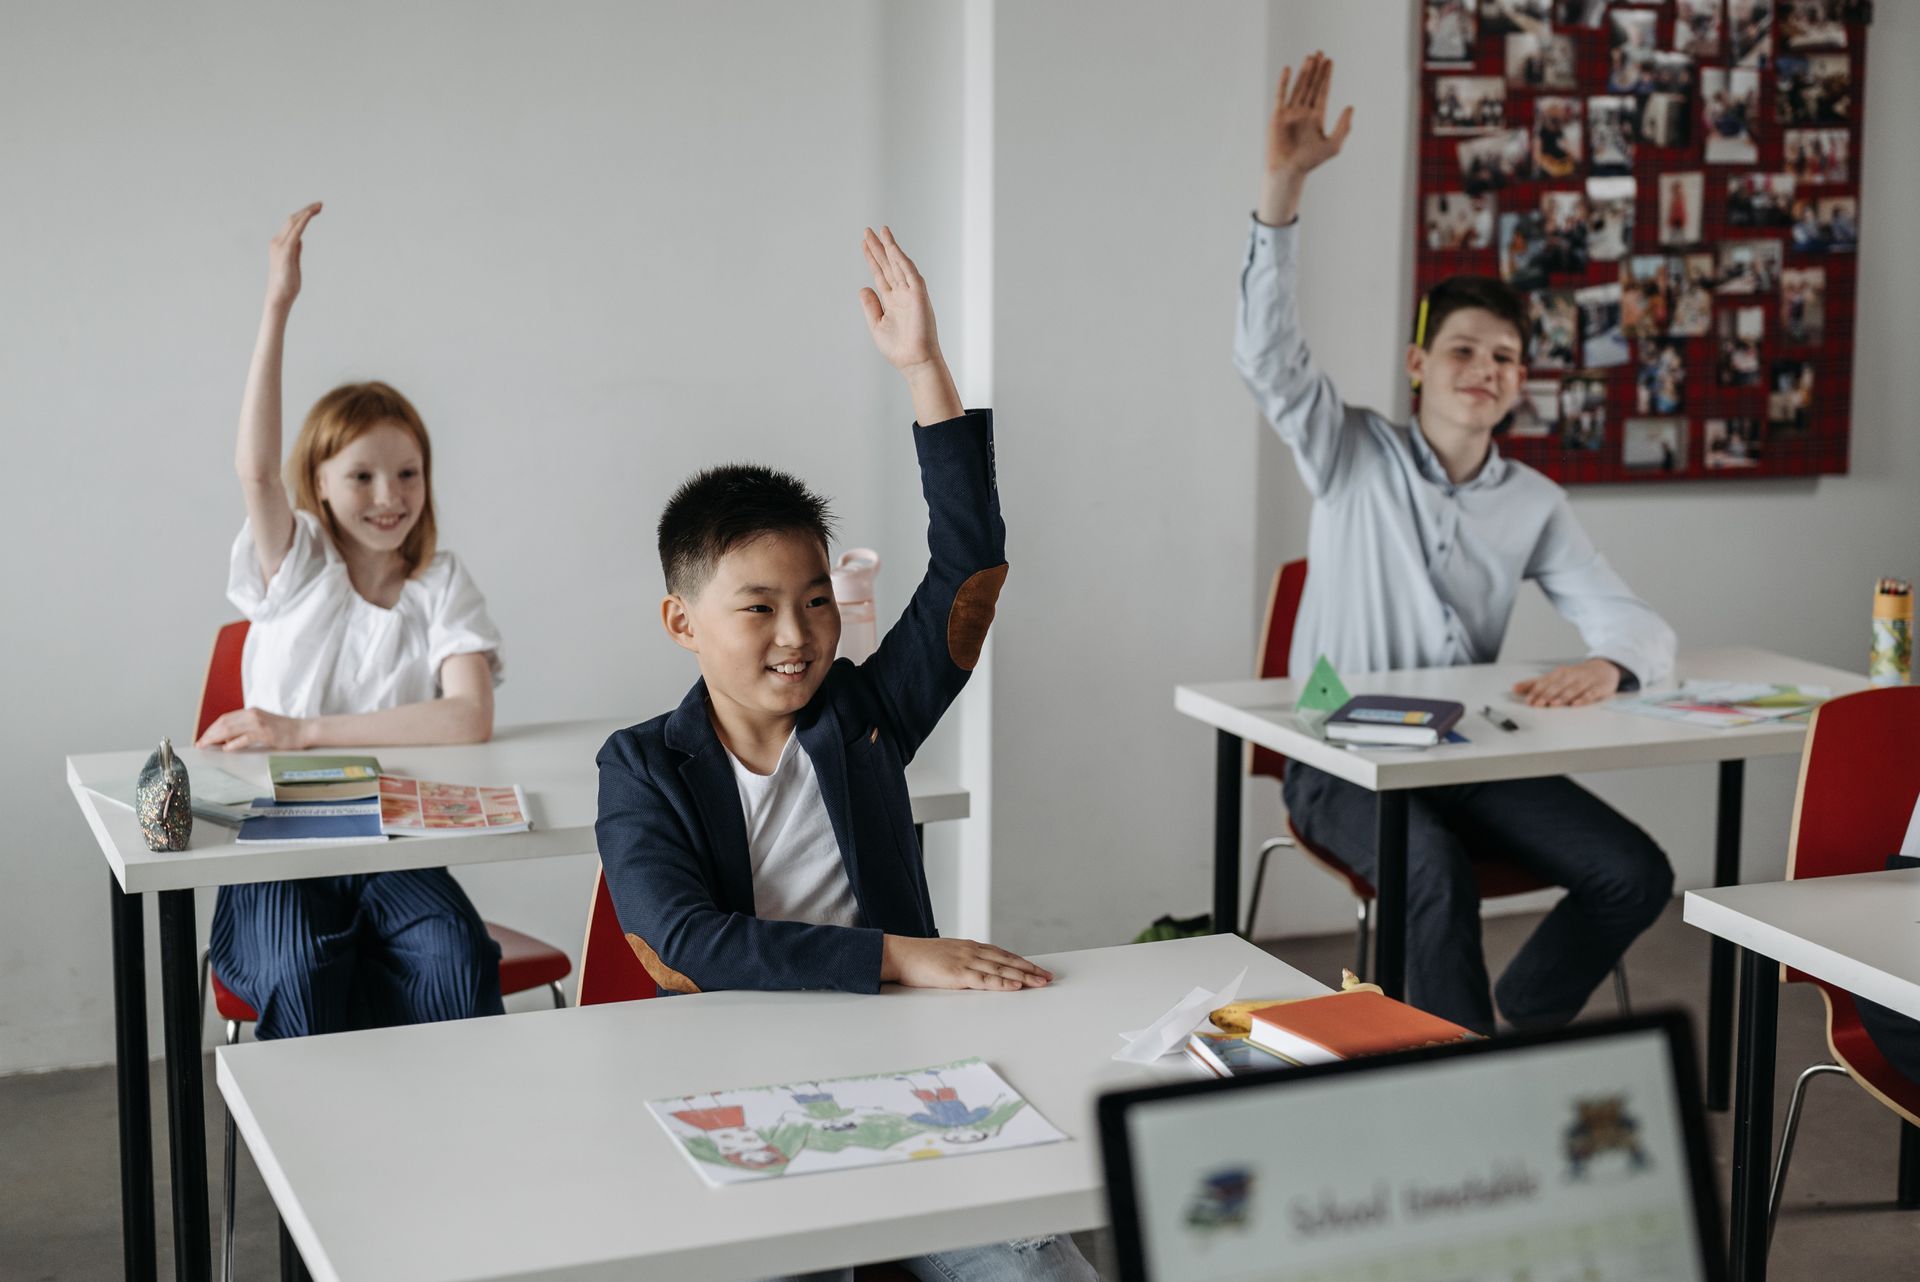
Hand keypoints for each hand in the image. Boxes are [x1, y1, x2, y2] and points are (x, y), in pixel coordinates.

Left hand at [196, 706, 310, 750]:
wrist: (304, 730)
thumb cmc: (285, 730)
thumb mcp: (263, 725)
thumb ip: (246, 729)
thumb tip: (227, 739)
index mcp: (251, 712)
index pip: (225, 718)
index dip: (211, 728)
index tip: (203, 738)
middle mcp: (253, 715)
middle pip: (224, 723)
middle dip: (209, 734)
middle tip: (200, 744)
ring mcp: (259, 723)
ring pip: (231, 729)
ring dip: (216, 738)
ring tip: (206, 746)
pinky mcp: (266, 733)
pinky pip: (246, 738)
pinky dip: (234, 743)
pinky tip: (226, 748)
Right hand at [266, 202, 321, 309]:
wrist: (279, 296)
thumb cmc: (287, 283)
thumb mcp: (293, 262)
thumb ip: (295, 249)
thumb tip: (299, 239)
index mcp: (279, 244)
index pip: (291, 224)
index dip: (303, 215)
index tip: (316, 209)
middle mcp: (277, 242)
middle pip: (292, 219)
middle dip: (306, 210)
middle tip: (320, 204)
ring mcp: (280, 246)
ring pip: (293, 222)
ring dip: (306, 213)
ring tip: (319, 206)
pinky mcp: (285, 252)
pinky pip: (295, 232)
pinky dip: (303, 222)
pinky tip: (310, 215)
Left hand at [859, 226, 940, 372]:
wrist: (914, 362)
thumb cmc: (899, 348)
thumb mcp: (876, 325)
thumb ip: (870, 306)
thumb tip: (863, 287)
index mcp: (891, 300)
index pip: (880, 274)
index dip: (872, 258)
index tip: (864, 243)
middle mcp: (901, 293)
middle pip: (888, 265)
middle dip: (878, 248)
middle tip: (867, 230)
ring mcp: (911, 293)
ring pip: (899, 265)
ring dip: (890, 248)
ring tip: (881, 231)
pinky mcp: (919, 296)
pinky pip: (910, 273)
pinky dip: (902, 260)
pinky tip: (893, 248)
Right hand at [881, 935, 1053, 991]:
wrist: (900, 954)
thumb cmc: (919, 958)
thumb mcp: (946, 956)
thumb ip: (962, 962)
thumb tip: (974, 972)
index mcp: (969, 947)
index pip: (1002, 954)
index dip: (1021, 962)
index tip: (1036, 969)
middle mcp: (972, 951)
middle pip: (1008, 960)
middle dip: (1030, 969)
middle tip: (1048, 977)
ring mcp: (966, 962)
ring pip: (1001, 969)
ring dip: (1023, 977)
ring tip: (1040, 982)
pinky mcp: (958, 974)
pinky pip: (985, 980)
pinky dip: (1002, 983)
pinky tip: (1016, 986)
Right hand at [1267, 52, 1352, 178]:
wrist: (1288, 171)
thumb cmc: (1310, 162)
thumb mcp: (1333, 145)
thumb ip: (1343, 126)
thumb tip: (1350, 107)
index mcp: (1316, 118)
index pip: (1322, 92)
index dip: (1326, 77)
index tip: (1329, 61)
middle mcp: (1303, 113)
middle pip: (1311, 86)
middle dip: (1316, 70)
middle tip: (1321, 53)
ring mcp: (1290, 113)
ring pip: (1298, 87)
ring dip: (1304, 72)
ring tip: (1310, 57)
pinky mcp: (1277, 115)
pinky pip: (1281, 95)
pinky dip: (1284, 82)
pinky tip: (1288, 69)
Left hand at [1511, 658, 1621, 707]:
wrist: (1604, 668)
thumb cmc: (1576, 675)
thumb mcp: (1555, 677)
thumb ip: (1535, 683)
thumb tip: (1515, 688)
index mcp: (1560, 673)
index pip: (1546, 681)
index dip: (1536, 691)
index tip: (1528, 700)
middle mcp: (1572, 675)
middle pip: (1558, 685)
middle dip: (1547, 695)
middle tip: (1537, 704)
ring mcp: (1586, 681)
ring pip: (1573, 689)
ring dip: (1563, 696)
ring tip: (1553, 704)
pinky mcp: (1599, 687)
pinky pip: (1591, 693)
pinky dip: (1583, 699)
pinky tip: (1576, 704)